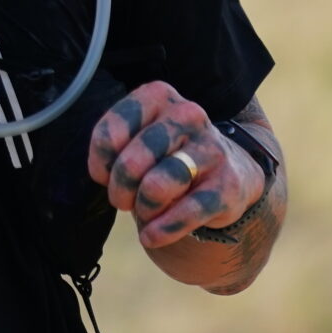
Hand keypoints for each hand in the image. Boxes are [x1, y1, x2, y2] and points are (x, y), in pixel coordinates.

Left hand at [88, 81, 262, 249]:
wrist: (230, 173)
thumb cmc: (168, 156)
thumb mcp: (137, 139)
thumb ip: (113, 148)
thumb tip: (107, 176)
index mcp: (158, 96)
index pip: (111, 132)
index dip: (101, 164)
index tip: (107, 175)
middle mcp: (187, 115)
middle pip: (132, 162)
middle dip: (120, 191)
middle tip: (124, 200)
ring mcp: (211, 149)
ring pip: (157, 187)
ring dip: (143, 209)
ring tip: (146, 212)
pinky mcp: (228, 185)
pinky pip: (185, 213)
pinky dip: (162, 230)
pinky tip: (153, 235)